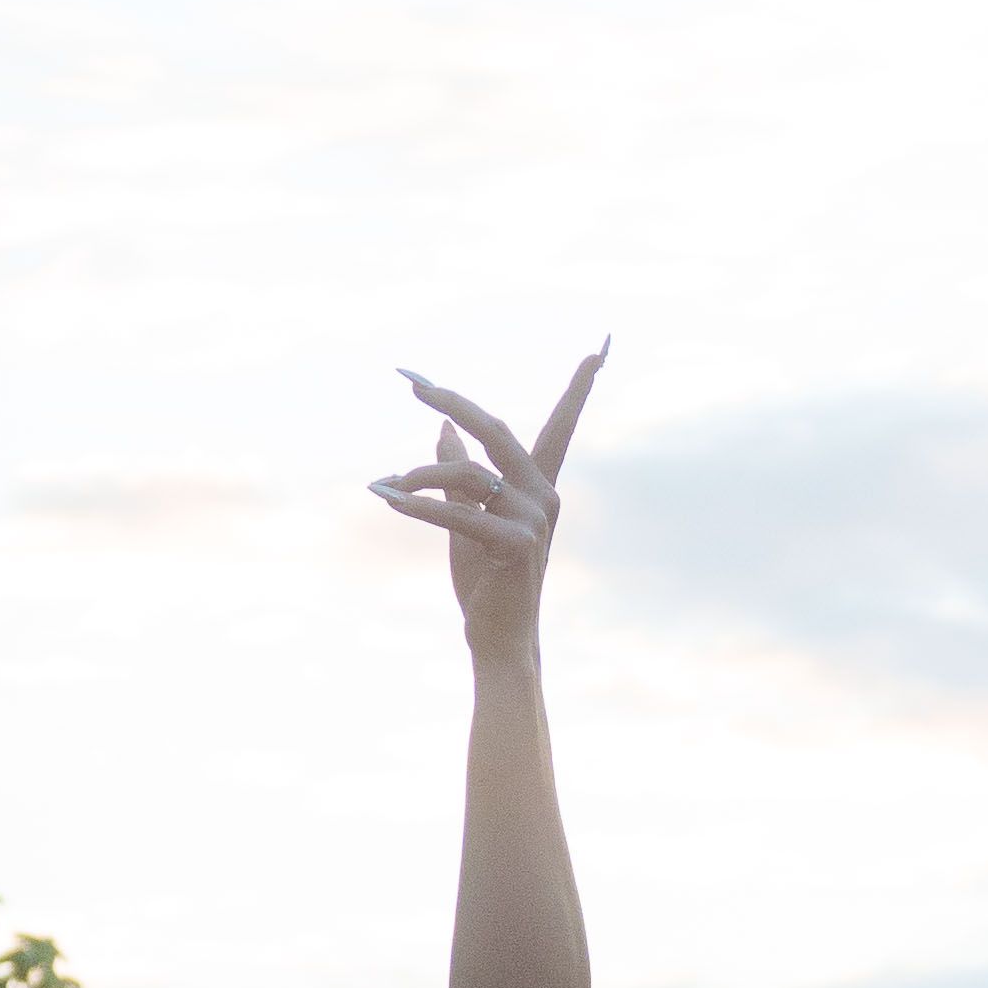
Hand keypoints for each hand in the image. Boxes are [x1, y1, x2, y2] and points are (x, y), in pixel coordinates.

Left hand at [372, 351, 600, 662]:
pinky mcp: (517, 544)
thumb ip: (458, 472)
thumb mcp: (466, 517)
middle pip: (497, 430)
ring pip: (468, 474)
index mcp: (539, 486)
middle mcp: (544, 496)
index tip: (602, 348)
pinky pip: (459, 513)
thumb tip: (444, 428)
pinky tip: (390, 498)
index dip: (580, 388)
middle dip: (453, 402)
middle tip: (412, 383)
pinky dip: (420, 505)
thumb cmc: (485, 581)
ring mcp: (535, 520)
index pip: (563, 426)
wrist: (498, 638)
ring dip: (419, 477)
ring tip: (385, 487)